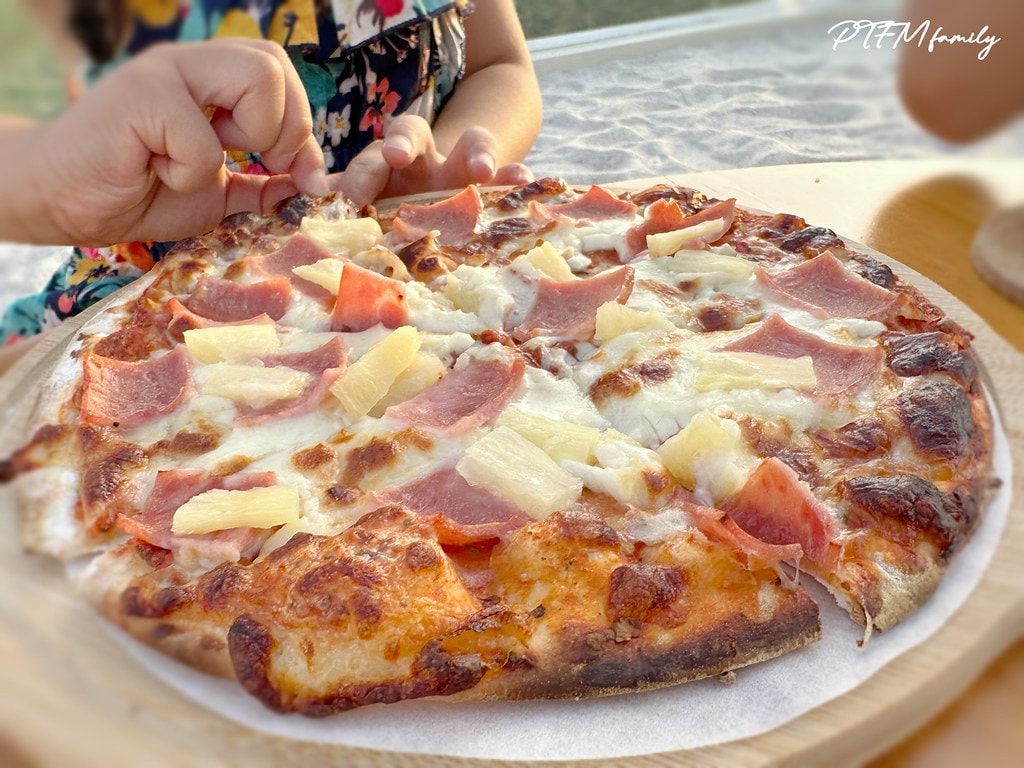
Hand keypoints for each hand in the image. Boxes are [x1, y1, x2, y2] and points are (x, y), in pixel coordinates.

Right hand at [30, 38, 326, 245]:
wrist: (64, 201)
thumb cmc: (139, 191)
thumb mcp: (218, 192)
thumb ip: (264, 185)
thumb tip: (315, 183)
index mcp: (214, 79)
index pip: (281, 72)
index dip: (301, 126)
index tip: (295, 174)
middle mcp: (193, 65)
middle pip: (275, 63)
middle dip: (288, 128)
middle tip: (262, 165)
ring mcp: (165, 72)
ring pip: (257, 78)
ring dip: (252, 136)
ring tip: (205, 165)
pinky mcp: (138, 96)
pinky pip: (201, 140)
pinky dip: (190, 174)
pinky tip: (155, 173)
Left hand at [330, 114, 533, 206]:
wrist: (438, 204)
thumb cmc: (391, 217)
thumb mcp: (366, 217)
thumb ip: (340, 224)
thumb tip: (301, 244)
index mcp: (382, 169)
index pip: (367, 163)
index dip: (358, 179)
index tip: (347, 201)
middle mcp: (420, 161)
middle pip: (411, 135)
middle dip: (404, 143)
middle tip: (397, 156)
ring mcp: (458, 168)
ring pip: (468, 143)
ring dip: (475, 152)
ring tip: (486, 170)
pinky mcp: (491, 181)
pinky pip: (508, 172)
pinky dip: (515, 176)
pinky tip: (526, 182)